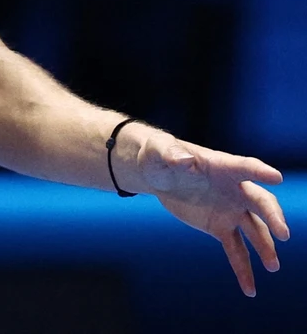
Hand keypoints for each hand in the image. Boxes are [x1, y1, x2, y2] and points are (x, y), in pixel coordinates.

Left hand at [129, 128, 288, 295]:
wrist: (157, 174)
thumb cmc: (159, 155)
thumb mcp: (159, 151)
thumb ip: (172, 155)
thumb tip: (185, 161)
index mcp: (222, 166)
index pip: (245, 167)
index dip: (259, 171)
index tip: (275, 177)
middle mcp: (234, 190)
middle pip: (259, 202)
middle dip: (272, 217)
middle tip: (283, 234)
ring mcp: (231, 211)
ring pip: (254, 230)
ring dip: (265, 247)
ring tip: (273, 266)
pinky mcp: (220, 228)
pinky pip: (236, 250)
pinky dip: (243, 269)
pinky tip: (250, 289)